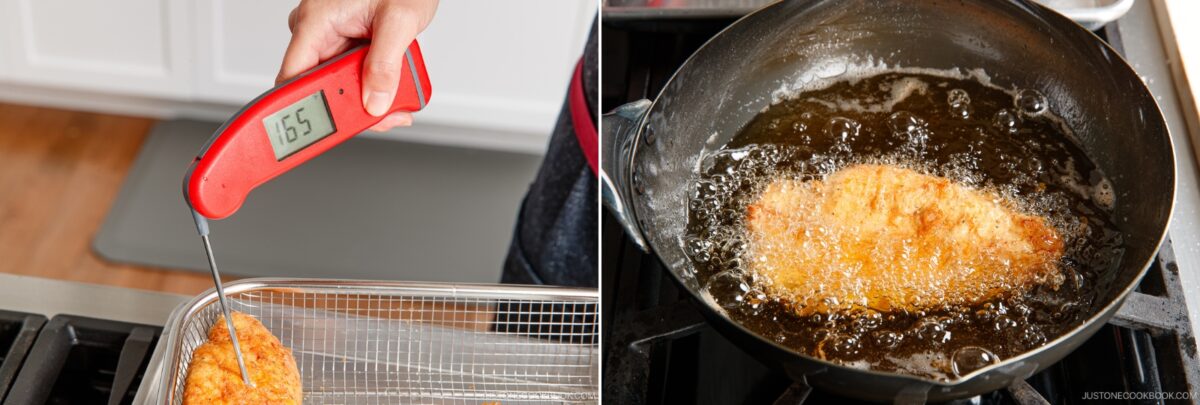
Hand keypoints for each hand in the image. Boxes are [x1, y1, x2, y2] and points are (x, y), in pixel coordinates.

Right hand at [278, 0, 438, 130]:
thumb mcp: (400, 20)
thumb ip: (387, 63)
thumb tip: (375, 100)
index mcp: (316, 22)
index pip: (292, 78)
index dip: (300, 109)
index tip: (314, 133)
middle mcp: (317, 31)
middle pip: (320, 87)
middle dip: (352, 107)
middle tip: (382, 115)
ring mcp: (331, 38)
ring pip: (339, 84)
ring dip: (368, 97)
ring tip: (397, 98)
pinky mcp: (346, 43)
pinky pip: (351, 74)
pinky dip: (373, 85)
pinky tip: (393, 89)